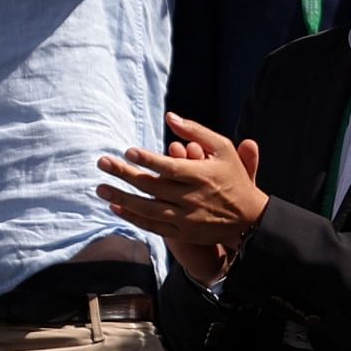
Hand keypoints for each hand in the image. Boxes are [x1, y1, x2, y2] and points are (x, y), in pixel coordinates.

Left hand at [96, 111, 268, 283]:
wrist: (250, 220)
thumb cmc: (233, 178)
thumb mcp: (223, 150)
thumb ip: (196, 131)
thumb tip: (170, 116)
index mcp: (201, 176)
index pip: (170, 167)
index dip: (148, 160)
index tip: (128, 151)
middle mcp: (192, 198)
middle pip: (152, 186)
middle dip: (124, 174)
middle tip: (102, 162)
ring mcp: (186, 218)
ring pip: (148, 209)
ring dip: (121, 198)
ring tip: (99, 187)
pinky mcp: (183, 233)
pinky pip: (153, 226)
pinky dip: (133, 218)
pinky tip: (115, 207)